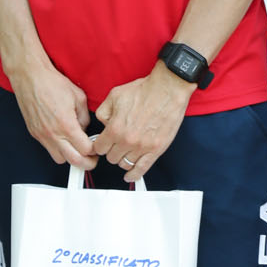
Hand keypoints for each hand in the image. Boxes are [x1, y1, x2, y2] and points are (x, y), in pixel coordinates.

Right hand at [8, 60, 95, 170]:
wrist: (31, 77)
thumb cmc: (52, 83)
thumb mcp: (79, 98)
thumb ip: (85, 117)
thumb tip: (85, 128)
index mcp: (67, 125)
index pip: (85, 150)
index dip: (94, 151)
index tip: (96, 148)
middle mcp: (53, 133)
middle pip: (74, 161)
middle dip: (86, 163)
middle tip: (91, 159)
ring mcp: (42, 135)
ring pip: (59, 159)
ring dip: (70, 156)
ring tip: (75, 147)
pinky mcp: (34, 133)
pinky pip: (48, 149)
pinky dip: (57, 148)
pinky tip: (62, 139)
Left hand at [93, 62, 193, 179]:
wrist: (167, 90)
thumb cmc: (144, 91)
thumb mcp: (114, 96)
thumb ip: (103, 113)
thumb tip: (103, 124)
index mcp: (115, 128)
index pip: (99, 148)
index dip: (100, 144)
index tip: (103, 143)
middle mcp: (127, 141)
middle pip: (111, 158)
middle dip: (111, 150)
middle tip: (116, 144)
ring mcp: (142, 147)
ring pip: (124, 164)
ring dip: (123, 159)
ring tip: (126, 152)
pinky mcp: (155, 150)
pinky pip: (141, 169)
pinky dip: (134, 175)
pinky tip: (130, 176)